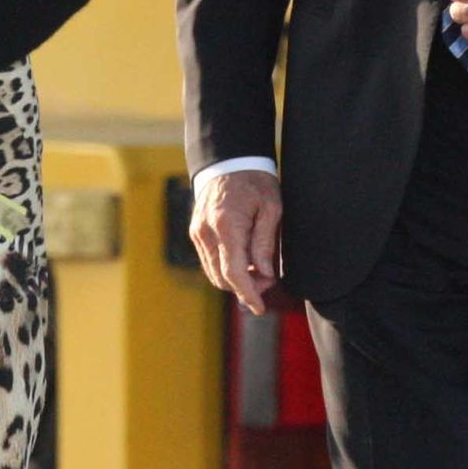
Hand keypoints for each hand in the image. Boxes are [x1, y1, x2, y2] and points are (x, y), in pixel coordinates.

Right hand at [190, 168, 284, 315]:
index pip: (234, 272)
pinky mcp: (196, 232)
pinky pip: (209, 261)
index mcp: (227, 225)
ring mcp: (198, 233)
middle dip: (245, 287)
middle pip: (222, 277)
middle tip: (269, 279)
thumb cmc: (255, 181)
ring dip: (236, 280)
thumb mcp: (271, 209)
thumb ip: (266, 243)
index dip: (248, 294)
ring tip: (259, 271)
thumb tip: (266, 274)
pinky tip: (245, 262)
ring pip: (214, 273)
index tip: (260, 308)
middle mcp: (207, 232)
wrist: (229, 160)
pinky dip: (226, 269)